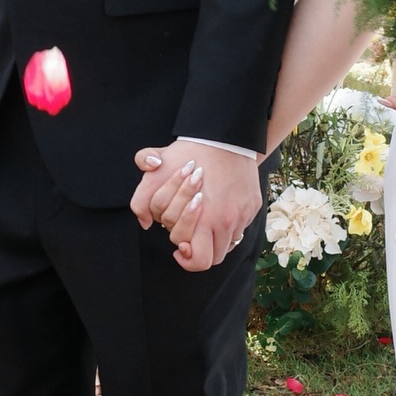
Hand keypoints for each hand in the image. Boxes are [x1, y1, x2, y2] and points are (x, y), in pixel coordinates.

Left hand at [131, 140, 261, 270]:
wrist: (226, 137)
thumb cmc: (191, 154)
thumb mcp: (158, 171)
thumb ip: (142, 199)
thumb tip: (145, 222)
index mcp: (204, 218)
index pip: (197, 259)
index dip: (186, 258)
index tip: (180, 249)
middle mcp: (226, 221)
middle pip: (213, 259)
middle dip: (198, 252)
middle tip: (189, 240)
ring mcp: (242, 215)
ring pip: (227, 246)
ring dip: (213, 241)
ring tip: (203, 227)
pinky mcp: (252, 207)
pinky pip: (240, 229)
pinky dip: (228, 227)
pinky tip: (217, 213)